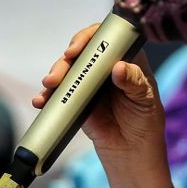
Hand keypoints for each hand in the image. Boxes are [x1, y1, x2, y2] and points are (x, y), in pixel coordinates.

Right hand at [38, 24, 172, 187]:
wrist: (132, 150)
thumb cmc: (145, 119)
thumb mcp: (145, 100)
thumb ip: (134, 83)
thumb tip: (118, 68)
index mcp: (125, 57)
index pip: (105, 37)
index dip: (89, 37)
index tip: (76, 49)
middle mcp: (104, 65)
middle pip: (81, 52)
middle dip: (66, 60)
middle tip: (58, 75)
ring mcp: (88, 82)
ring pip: (67, 70)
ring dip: (54, 76)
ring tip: (48, 88)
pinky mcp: (76, 100)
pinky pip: (59, 93)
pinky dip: (47, 96)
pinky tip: (41, 102)